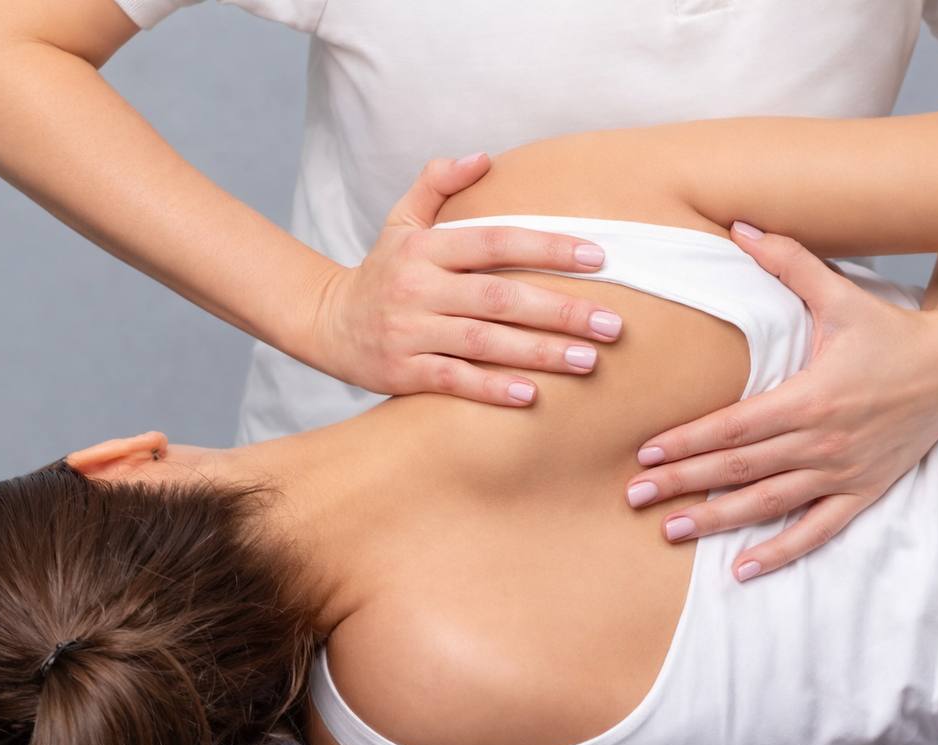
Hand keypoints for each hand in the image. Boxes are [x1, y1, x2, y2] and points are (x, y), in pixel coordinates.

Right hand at [309, 153, 622, 405]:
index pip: (496, 241)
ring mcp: (410, 332)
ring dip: (539, 352)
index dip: (548, 247)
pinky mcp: (402, 372)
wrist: (325, 324)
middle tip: (611, 325)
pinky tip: (531, 394)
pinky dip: (491, 389)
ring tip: (589, 361)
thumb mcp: (401, 221)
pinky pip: (454, 381)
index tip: (598, 257)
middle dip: (560, 311)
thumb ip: (437, 184)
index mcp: (426, 248)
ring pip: (484, 342)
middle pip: (500, 297)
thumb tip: (482, 157)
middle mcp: (418, 288)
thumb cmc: (382, 272)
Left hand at [626, 223, 937, 580]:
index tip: (646, 453)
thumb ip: (787, 262)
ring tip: (670, 530)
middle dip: (683, 483)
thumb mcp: (838, 295)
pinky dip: (780, 552)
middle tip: (634, 496)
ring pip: (768, 504)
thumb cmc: (890, 331)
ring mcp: (842, 473)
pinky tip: (742, 569)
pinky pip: (816, 532)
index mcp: (810, 396)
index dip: (688, 442)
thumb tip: (741, 225)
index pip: (734, 427)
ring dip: (717, 520)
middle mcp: (822, 442)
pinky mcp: (862, 492)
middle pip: (740, 469)